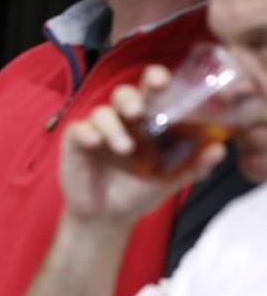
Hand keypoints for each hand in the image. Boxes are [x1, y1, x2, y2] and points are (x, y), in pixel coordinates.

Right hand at [60, 65, 224, 223]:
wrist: (106, 217)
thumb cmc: (137, 193)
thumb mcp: (169, 180)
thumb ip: (193, 165)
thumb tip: (220, 150)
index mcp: (146, 123)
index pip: (150, 90)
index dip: (154, 78)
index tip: (162, 83)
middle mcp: (122, 121)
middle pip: (123, 94)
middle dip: (130, 99)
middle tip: (138, 113)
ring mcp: (98, 130)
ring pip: (101, 112)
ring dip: (112, 126)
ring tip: (124, 149)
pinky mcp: (76, 142)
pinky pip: (79, 129)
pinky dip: (87, 133)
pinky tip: (94, 143)